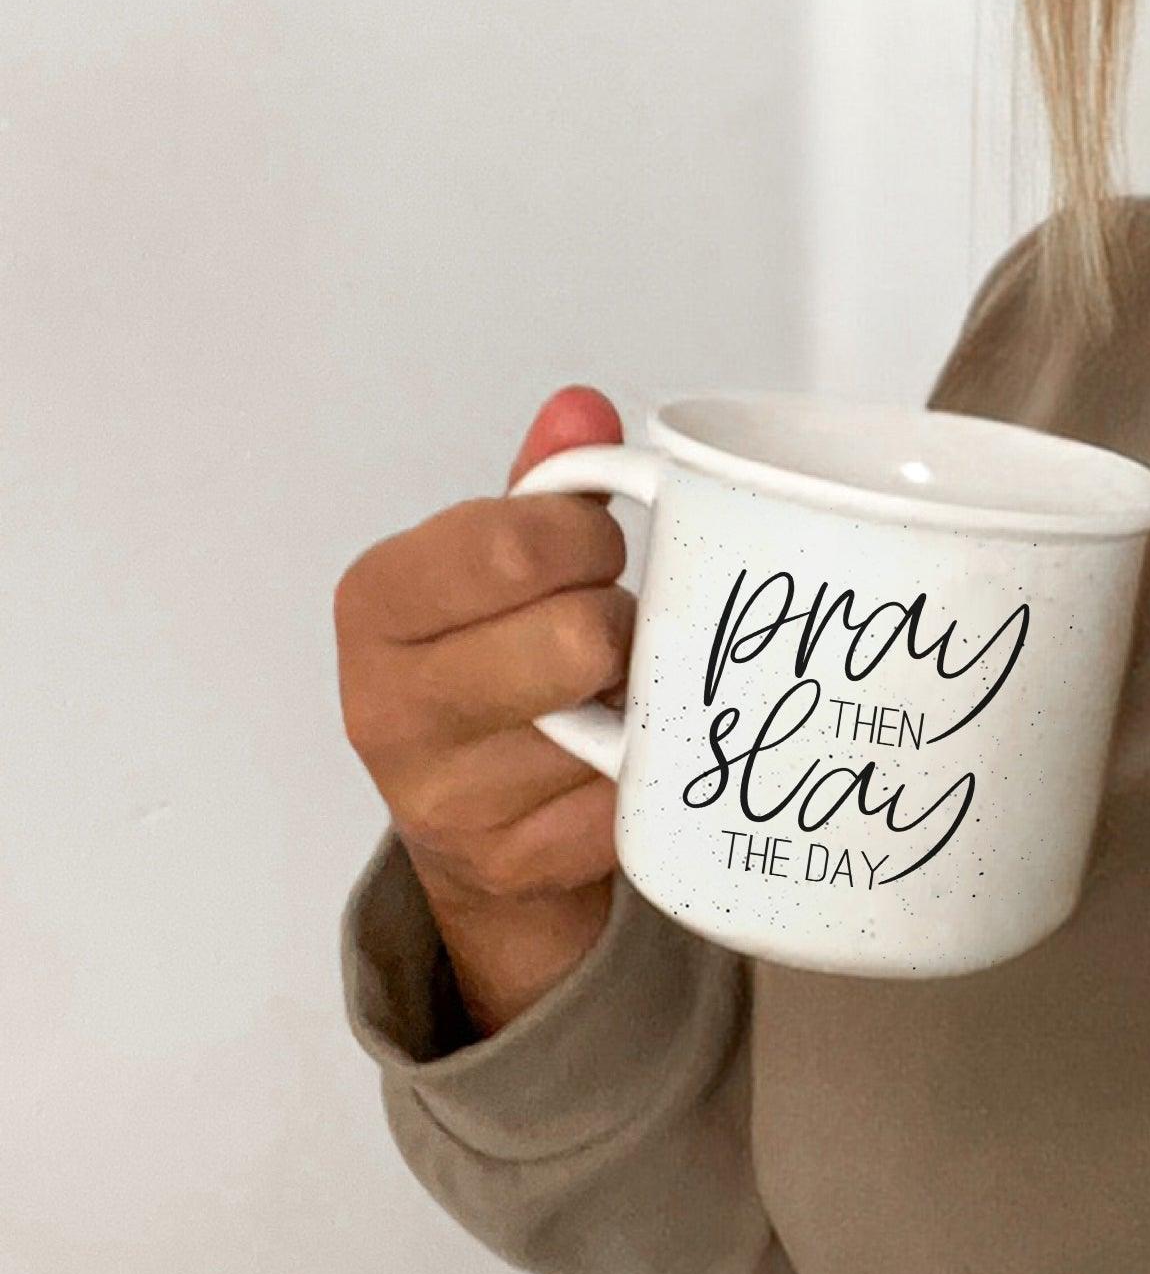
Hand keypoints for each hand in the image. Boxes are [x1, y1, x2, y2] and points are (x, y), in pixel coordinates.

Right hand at [335, 387, 634, 1035]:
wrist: (477, 822)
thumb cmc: (495, 657)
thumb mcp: (500, 560)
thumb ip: (543, 481)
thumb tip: (582, 409)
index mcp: (378, 603)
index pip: (512, 547)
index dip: (586, 540)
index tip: (594, 550)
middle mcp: (388, 705)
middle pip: (579, 639)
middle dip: (619, 622)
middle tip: (607, 628)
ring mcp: (445, 799)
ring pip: (615, 720)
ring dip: (639, 699)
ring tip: (609, 693)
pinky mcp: (511, 865)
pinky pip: (631, 800)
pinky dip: (647, 776)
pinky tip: (617, 760)